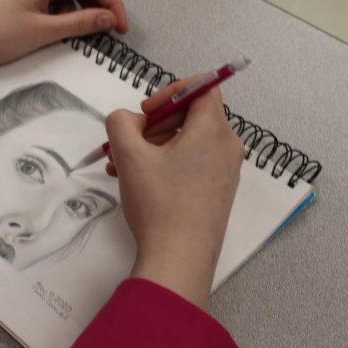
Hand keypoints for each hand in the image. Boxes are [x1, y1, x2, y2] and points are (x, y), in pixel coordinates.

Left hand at [0, 0, 128, 88]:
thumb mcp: (44, 31)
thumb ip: (81, 24)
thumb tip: (109, 19)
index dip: (113, 4)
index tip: (121, 28)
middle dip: (102, 9)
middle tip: (111, 34)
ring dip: (84, 15)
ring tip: (85, 37)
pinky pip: (59, 5)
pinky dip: (68, 18)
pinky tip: (63, 35)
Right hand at [105, 83, 243, 307]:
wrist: (179, 260)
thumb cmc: (159, 203)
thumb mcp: (130, 155)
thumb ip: (121, 123)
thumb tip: (130, 121)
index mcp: (214, 130)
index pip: (203, 88)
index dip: (171, 91)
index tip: (146, 112)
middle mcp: (227, 147)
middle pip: (193, 115)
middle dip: (156, 123)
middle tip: (130, 140)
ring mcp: (226, 172)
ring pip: (188, 141)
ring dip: (154, 145)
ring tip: (121, 165)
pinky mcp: (218, 193)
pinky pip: (193, 162)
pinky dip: (166, 163)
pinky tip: (137, 181)